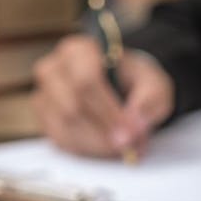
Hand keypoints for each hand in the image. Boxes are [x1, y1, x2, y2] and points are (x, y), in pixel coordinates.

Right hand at [32, 34, 174, 156]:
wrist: (123, 88)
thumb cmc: (135, 82)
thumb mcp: (154, 85)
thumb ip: (149, 101)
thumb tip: (136, 124)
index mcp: (80, 50)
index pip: (86, 81)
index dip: (108, 111)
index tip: (130, 132)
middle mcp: (55, 69)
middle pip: (71, 106)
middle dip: (103, 132)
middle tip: (127, 146)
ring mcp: (46, 94)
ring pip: (64, 126)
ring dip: (96, 143)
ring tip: (122, 147)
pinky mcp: (46, 119)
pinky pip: (60, 140)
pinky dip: (86, 149)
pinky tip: (106, 148)